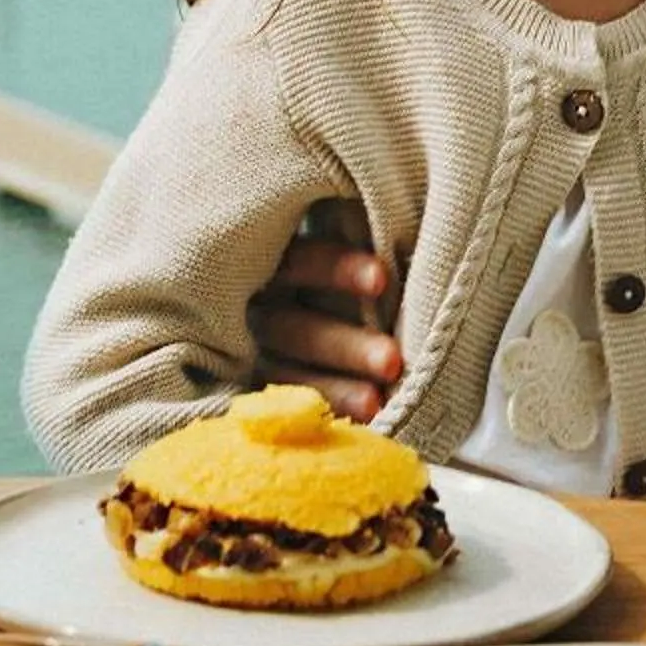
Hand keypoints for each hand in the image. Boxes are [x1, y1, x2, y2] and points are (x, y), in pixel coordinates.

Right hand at [245, 201, 400, 420]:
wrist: (224, 281)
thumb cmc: (309, 249)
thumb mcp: (311, 229)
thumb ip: (351, 226)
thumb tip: (420, 219)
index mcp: (264, 257)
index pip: (299, 260)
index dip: (337, 270)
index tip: (382, 279)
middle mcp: (248, 304)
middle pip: (294, 327)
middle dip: (346, 345)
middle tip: (393, 361)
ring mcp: (244, 347)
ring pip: (286, 371)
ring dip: (334, 388)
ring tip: (377, 404)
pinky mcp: (247, 379)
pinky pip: (281, 401)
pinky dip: (320, 412)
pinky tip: (359, 426)